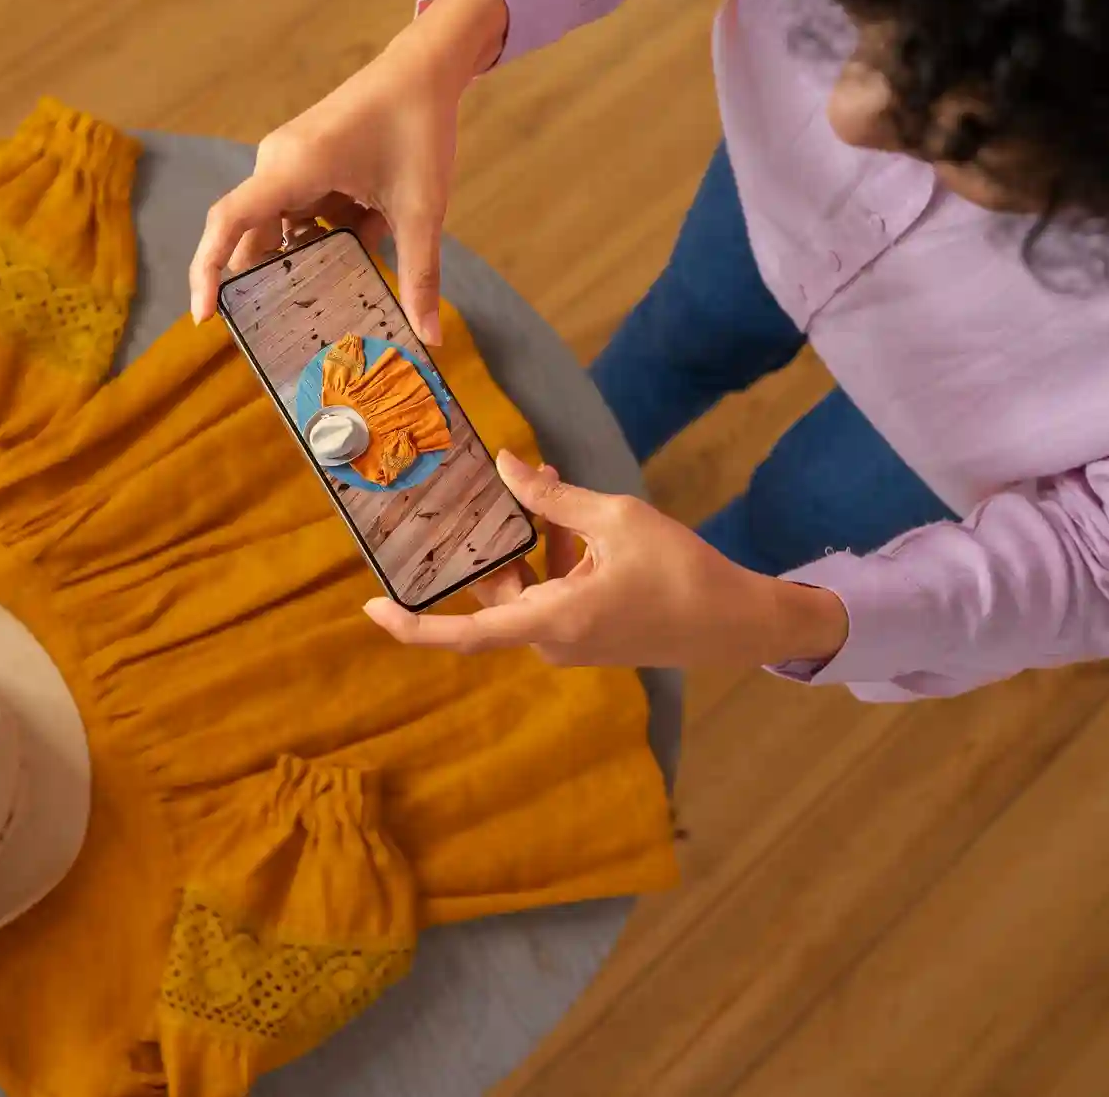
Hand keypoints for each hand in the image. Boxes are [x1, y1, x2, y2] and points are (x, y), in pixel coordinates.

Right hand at [188, 0, 509, 345]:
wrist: (423, 70)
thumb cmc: (418, 127)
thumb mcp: (422, 208)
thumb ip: (420, 274)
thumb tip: (429, 336)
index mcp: (295, 168)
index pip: (229, 221)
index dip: (208, 271)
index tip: (206, 317)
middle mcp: (279, 164)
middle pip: (251, 235)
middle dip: (264, 283)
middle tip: (279, 335)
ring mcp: (288, 164)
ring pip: (280, 228)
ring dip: (304, 260)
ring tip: (324, 304)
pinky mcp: (304, 165)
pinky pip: (299, 213)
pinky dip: (320, 239)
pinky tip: (350, 260)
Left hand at [364, 451, 851, 668]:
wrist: (735, 622)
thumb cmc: (681, 571)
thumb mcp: (615, 519)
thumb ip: (553, 496)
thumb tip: (503, 465)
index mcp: (553, 620)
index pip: (465, 635)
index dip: (413, 627)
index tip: (372, 607)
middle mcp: (551, 640)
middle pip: (493, 597)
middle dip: (483, 548)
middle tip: (475, 493)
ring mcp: (569, 643)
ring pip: (521, 594)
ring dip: (521, 548)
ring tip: (533, 485)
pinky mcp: (586, 636)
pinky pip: (547, 598)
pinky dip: (546, 561)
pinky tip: (561, 511)